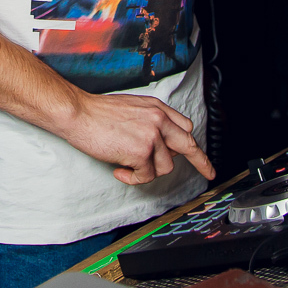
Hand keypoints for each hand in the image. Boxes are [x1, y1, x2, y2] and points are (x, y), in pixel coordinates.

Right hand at [59, 91, 216, 185]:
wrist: (78, 113)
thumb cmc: (97, 112)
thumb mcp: (132, 109)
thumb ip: (150, 122)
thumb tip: (161, 146)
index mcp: (157, 108)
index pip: (184, 127)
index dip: (193, 144)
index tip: (201, 155)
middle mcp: (159, 120)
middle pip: (188, 145)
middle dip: (201, 162)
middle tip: (209, 173)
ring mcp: (151, 136)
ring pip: (165, 167)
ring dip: (147, 171)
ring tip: (128, 165)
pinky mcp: (141, 152)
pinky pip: (146, 176)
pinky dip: (133, 178)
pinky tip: (119, 170)